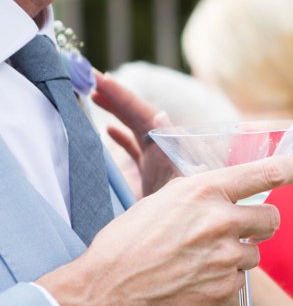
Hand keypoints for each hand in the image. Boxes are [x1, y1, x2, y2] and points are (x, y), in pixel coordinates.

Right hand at [37, 154, 292, 305]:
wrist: (110, 289)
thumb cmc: (128, 242)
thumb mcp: (163, 202)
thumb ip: (202, 197)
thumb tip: (227, 196)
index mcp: (205, 192)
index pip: (263, 173)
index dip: (287, 169)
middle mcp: (222, 221)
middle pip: (271, 219)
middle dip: (260, 224)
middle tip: (242, 230)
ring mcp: (227, 257)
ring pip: (254, 253)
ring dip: (236, 256)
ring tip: (200, 261)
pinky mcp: (226, 289)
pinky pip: (238, 281)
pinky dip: (222, 281)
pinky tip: (193, 281)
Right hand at [92, 71, 178, 196]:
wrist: (191, 228)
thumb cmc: (189, 202)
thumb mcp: (181, 173)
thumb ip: (172, 147)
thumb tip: (159, 115)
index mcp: (168, 143)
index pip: (142, 111)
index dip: (121, 94)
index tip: (99, 77)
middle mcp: (163, 147)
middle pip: (136, 114)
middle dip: (115, 96)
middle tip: (89, 78)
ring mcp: (157, 160)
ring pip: (134, 128)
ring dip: (116, 111)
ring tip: (94, 95)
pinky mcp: (153, 175)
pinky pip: (135, 149)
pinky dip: (122, 137)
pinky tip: (108, 130)